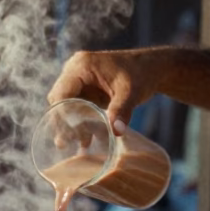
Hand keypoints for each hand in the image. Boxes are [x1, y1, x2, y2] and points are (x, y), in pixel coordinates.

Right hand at [48, 50, 163, 133]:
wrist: (151, 68)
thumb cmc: (141, 75)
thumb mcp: (131, 92)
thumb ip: (121, 110)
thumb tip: (116, 132)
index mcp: (82, 66)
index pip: (62, 93)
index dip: (62, 114)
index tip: (69, 134)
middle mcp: (75, 70)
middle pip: (58, 99)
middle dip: (62, 122)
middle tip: (66, 144)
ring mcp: (78, 78)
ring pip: (64, 104)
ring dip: (70, 124)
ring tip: (81, 144)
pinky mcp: (84, 88)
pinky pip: (75, 106)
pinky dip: (79, 121)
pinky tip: (86, 139)